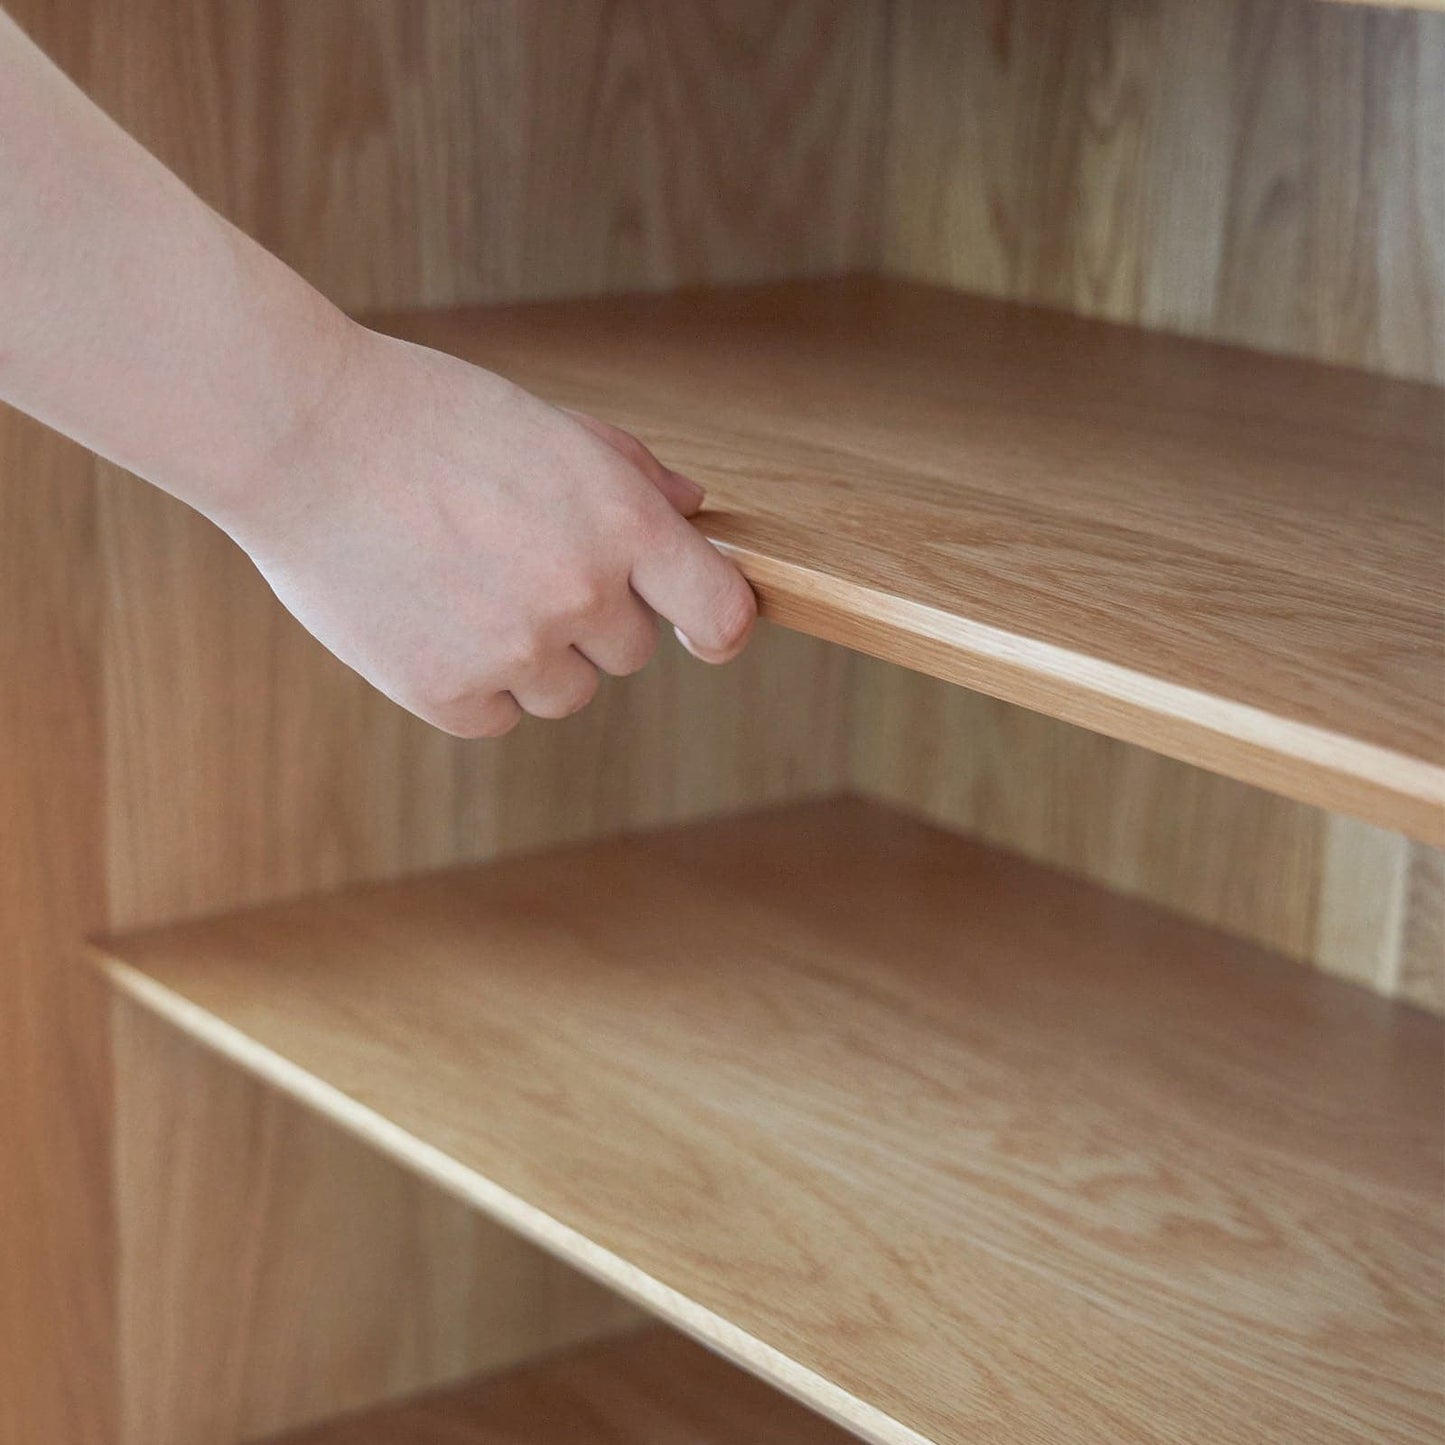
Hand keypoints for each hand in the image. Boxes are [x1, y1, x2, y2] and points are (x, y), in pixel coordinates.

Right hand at [223, 323, 756, 736]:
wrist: (299, 433)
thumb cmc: (428, 416)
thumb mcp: (549, 424)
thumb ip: (634, 475)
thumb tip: (696, 510)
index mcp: (622, 522)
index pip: (722, 615)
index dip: (718, 627)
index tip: (703, 632)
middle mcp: (580, 593)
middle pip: (630, 653)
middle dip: (592, 618)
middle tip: (517, 560)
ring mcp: (512, 650)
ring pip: (564, 693)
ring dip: (533, 657)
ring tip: (462, 584)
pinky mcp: (446, 694)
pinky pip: (494, 717)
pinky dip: (470, 683)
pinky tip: (426, 618)